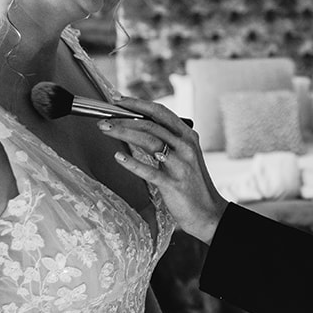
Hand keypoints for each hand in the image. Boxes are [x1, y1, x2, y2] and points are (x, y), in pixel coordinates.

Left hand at [98, 99, 227, 243]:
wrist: (208, 212)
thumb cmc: (191, 183)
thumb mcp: (183, 156)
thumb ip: (166, 141)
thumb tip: (138, 128)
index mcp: (188, 136)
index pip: (161, 113)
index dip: (138, 104)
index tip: (119, 100)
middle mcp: (186, 147)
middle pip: (151, 126)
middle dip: (125, 119)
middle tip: (104, 119)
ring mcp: (181, 165)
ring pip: (149, 142)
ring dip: (124, 133)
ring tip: (107, 130)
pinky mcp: (174, 184)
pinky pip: (150, 171)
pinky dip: (132, 163)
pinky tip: (118, 158)